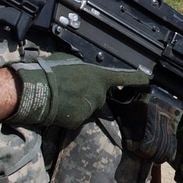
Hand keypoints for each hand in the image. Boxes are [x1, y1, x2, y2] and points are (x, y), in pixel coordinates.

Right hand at [9, 53, 147, 127]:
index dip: (137, 79)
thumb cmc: (50, 71)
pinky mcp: (79, 121)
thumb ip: (83, 69)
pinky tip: (59, 107)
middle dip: (88, 93)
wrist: (35, 90)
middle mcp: (98, 93)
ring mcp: (90, 109)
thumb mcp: (70, 61)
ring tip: (61, 96)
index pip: (124, 77)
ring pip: (88, 107)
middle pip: (99, 95)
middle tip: (70, 88)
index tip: (147, 80)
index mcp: (98, 76)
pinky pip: (77, 118)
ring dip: (78, 104)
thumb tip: (83, 71)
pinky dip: (70, 114)